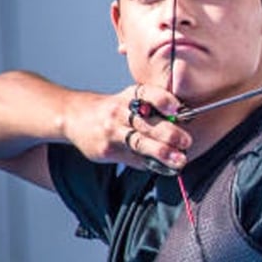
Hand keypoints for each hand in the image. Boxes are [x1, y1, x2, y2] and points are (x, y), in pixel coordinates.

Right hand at [62, 84, 190, 170]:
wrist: (75, 117)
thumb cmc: (113, 109)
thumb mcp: (128, 99)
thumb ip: (152, 109)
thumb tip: (184, 124)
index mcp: (129, 95)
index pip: (147, 93)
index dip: (163, 100)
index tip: (177, 108)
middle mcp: (119, 111)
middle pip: (145, 122)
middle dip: (168, 133)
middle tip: (186, 141)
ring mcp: (112, 131)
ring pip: (139, 143)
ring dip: (162, 152)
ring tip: (179, 160)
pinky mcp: (107, 150)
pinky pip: (132, 158)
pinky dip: (150, 163)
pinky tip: (164, 167)